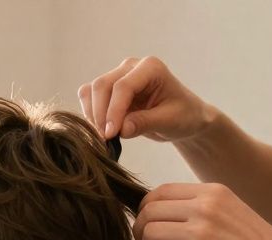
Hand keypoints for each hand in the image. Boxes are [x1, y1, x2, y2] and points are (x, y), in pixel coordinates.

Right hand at [78, 56, 211, 141]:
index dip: (114, 111)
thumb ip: (145, 122)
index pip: (123, 86)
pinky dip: (90, 113)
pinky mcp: (109, 89)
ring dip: (92, 115)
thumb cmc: (183, 115)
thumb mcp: (169, 121)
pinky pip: (89, 97)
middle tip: (105, 139)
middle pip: (102, 85)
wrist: (183, 116)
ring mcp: (118, 75)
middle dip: (100, 114)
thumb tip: (121, 129)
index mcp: (151, 68)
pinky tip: (101, 129)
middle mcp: (131, 67)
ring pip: (91, 91)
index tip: (110, 135)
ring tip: (104, 137)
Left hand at [133, 183, 271, 239]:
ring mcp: (202, 230)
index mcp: (211, 192)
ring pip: (150, 232)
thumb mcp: (229, 211)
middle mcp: (205, 206)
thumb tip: (156, 214)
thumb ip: (198, 207)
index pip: (160, 191)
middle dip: (142, 230)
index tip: (151, 226)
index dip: (146, 210)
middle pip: (149, 211)